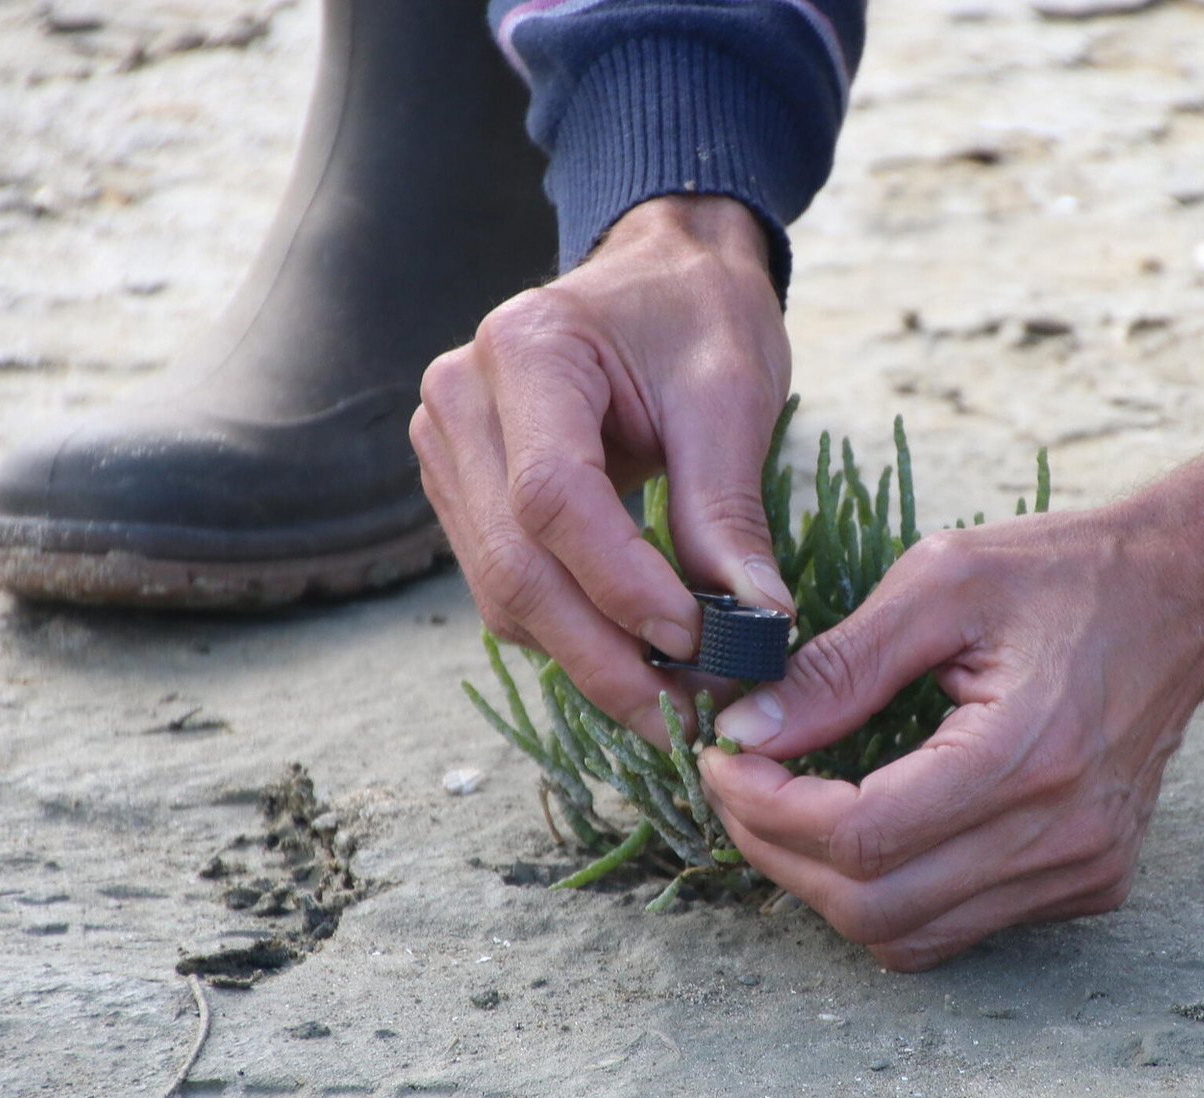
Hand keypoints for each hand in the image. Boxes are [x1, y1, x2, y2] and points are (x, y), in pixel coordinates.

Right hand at [412, 196, 795, 741]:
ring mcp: (449, 450)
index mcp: (527, 349)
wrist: (660, 277)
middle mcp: (461, 398)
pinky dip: (572, 635)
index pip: (551, 496)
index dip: (622, 585)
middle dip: (606, 654)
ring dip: (589, 660)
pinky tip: (640, 658)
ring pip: (503, 594)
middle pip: (516, 562)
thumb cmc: (700, 317)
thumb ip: (729, 510)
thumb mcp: (731, 394)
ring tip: (679, 697)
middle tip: (690, 715)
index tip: (701, 643)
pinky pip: (507, 590)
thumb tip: (755, 626)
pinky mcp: (461, 494)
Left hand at [698, 423, 1203, 969]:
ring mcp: (1083, 870)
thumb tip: (745, 728)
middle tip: (740, 781)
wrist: (1187, 598)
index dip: (768, 807)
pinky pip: (956, 927)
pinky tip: (866, 825)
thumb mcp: (943, 581)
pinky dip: (890, 892)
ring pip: (909, 936)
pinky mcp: (1089, 883)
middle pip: (874, 905)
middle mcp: (1064, 833)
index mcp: (1030, 751)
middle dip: (780, 851)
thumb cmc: (1067, 574)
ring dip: (825, 883)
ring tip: (788, 804)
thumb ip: (840, 664)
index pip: (862, 833)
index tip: (724, 755)